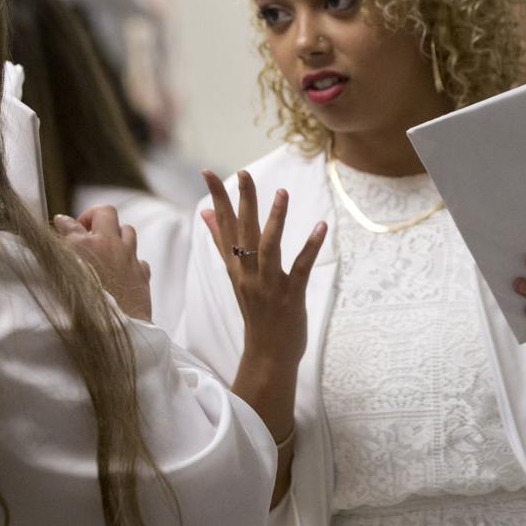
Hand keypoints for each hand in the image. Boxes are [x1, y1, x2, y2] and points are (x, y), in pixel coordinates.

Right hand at [55, 205, 151, 320]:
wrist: (112, 332)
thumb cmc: (80, 308)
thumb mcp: (61, 275)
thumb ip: (61, 249)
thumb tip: (62, 224)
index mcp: (84, 245)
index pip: (70, 223)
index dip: (65, 224)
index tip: (62, 227)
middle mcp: (109, 246)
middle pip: (106, 213)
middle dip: (96, 219)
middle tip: (86, 233)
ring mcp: (128, 259)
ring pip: (127, 231)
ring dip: (116, 236)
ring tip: (105, 251)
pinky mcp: (142, 275)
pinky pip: (139, 258)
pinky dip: (131, 261)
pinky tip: (121, 273)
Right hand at [201, 169, 326, 370]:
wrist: (267, 355)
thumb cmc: (255, 311)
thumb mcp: (234, 276)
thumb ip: (221, 243)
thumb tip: (205, 214)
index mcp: (235, 267)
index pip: (223, 226)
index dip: (216, 198)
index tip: (207, 171)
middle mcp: (247, 273)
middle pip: (243, 232)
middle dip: (243, 201)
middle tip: (243, 173)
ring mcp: (268, 285)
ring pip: (269, 247)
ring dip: (276, 220)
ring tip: (282, 193)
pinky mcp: (290, 296)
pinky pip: (300, 267)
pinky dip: (310, 247)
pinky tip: (320, 226)